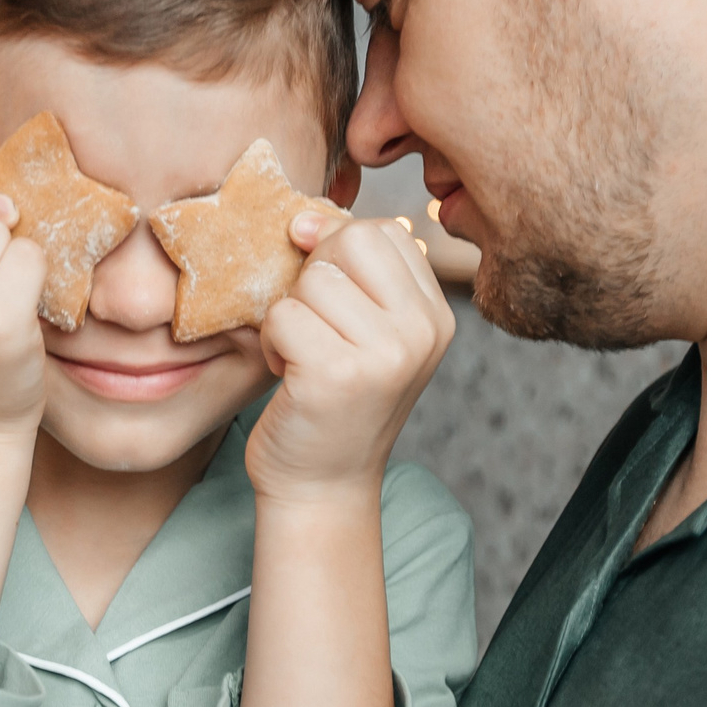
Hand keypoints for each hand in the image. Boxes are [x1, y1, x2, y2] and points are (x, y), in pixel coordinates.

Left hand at [244, 213, 453, 502]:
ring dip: (289, 316)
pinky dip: (270, 343)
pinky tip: (287, 375)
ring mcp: (384, 354)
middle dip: (315, 279)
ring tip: (303, 357)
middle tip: (317, 332)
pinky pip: (282, 315)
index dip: (339, 251)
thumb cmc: (334, 402)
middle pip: (349, 242)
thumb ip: (353, 272)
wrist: (321, 485)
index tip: (328, 296)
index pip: (383, 232)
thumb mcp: (364, 331)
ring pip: (311, 280)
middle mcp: (420, 332)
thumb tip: (305, 221)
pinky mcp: (336, 374)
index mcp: (435, 316)